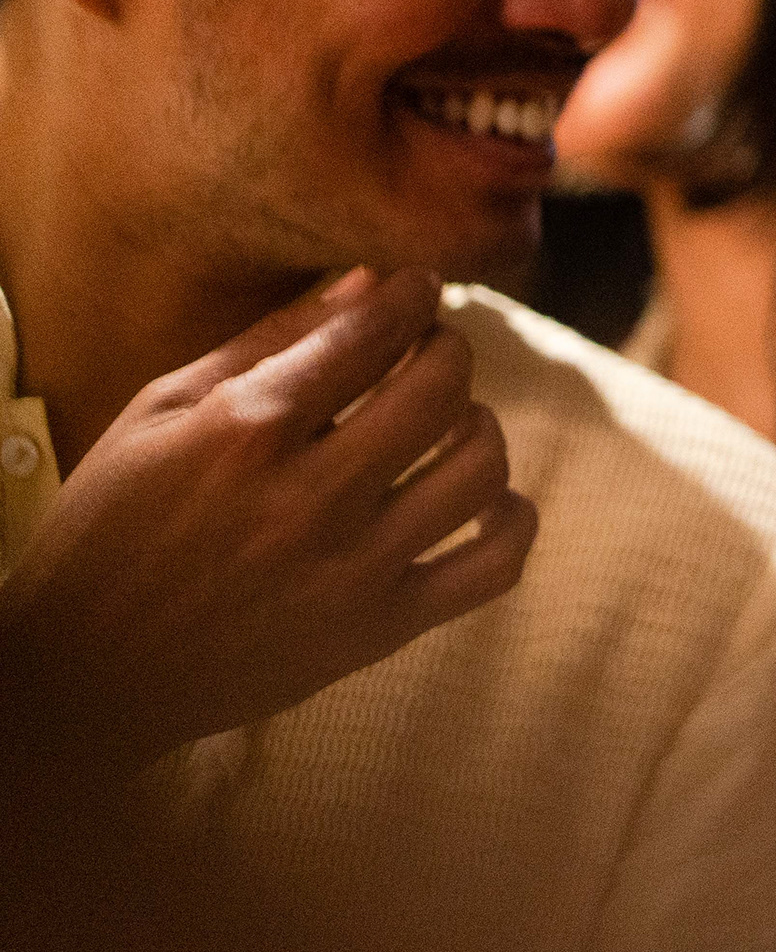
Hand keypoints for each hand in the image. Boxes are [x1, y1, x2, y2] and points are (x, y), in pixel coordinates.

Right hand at [0, 268, 535, 783]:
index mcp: (245, 430)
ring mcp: (351, 569)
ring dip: (477, 425)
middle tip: (425, 352)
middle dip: (445, 349)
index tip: (414, 291)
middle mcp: (308, 498)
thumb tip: (372, 281)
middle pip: (442, 387)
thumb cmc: (114, 522)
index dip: (411, 294)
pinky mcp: (380, 630)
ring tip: (444, 425)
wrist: (87, 670)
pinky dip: (511, 518)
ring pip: (482, 466)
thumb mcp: (160, 412)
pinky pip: (497, 564)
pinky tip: (482, 499)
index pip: (376, 331)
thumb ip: (271, 339)